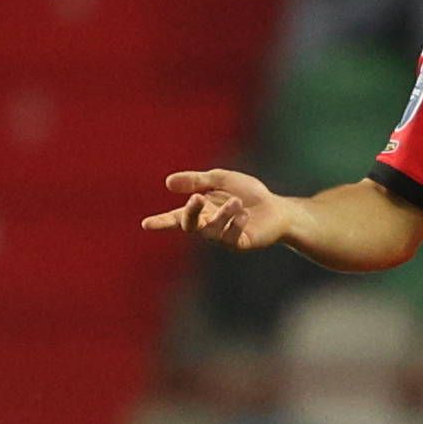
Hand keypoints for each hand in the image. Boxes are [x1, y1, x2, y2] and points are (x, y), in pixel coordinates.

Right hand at [144, 168, 295, 251]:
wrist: (276, 208)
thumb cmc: (247, 193)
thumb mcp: (220, 180)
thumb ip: (196, 181)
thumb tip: (167, 182)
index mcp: (200, 210)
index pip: (176, 217)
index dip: (161, 222)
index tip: (146, 224)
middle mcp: (208, 225)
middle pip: (190, 224)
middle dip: (191, 212)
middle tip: (197, 198)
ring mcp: (223, 237)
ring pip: (212, 230)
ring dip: (223, 214)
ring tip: (237, 201)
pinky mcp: (239, 243)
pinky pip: (231, 237)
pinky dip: (236, 223)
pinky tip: (244, 214)